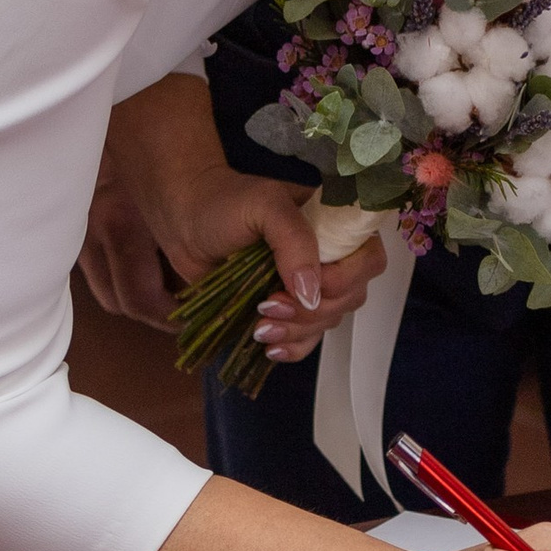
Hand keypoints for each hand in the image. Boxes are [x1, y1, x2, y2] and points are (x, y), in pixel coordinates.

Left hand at [96, 77, 382, 354]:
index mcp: (334, 225)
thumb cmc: (223, 203)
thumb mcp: (264, 206)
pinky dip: (293, 347)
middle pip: (349, 298)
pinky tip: (270, 347)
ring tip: (259, 325)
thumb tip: (312, 293)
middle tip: (267, 303)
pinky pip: (306, 338)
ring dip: (297, 330)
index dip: (344, 280)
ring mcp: (307, 285)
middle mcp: (329, 257)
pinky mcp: (285, 308)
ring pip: (327, 322)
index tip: (302, 284)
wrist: (182, 220)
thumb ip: (294, 242)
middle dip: (311, 311)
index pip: (368, 260)